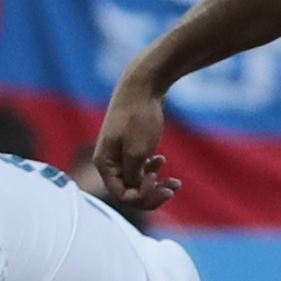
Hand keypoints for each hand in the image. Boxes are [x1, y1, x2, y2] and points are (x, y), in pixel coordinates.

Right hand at [95, 64, 181, 208]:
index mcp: (105, 165)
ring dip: (157, 185)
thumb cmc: (138, 118)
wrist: (143, 85)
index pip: (122, 195)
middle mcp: (109, 161)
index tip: (157, 181)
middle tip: (172, 189)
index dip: (142, 195)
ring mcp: (120, 153)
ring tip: (176, 183)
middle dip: (152, 194)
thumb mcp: (137, 153)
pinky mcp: (131, 145)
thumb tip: (133, 194)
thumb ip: (134, 178)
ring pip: (138, 180)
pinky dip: (153, 169)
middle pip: (130, 190)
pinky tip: (162, 160)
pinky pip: (141, 167)